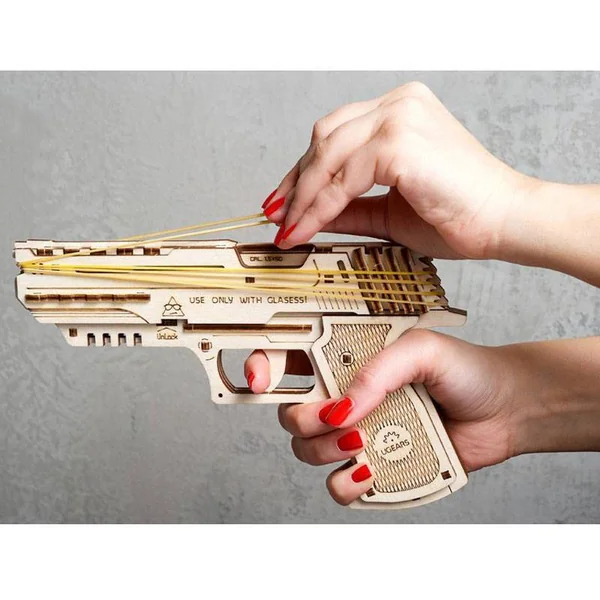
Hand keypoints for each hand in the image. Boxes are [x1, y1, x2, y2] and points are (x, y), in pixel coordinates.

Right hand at [245, 330, 516, 504]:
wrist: (504, 409)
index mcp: (347, 360)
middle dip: (302, 419)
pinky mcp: (374, 466)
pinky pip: (338, 485)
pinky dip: (345, 484)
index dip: (263, 368)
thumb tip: (343, 407)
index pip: (290, 361)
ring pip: (307, 451)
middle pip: (290, 413)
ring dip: (324, 451)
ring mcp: (358, 433)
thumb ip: (378, 371)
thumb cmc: (464, 369)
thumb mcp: (422, 349)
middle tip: (336, 418)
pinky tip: (369, 471)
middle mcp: (345, 396)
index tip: (260, 379)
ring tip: (363, 442)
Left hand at [262, 81, 533, 259]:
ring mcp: (399, 118)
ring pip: (327, 155)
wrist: (504, 222)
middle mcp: (398, 105)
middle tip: (276, 216)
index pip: (335, 135)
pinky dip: (321, 205)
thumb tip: (312, 216)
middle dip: (295, 182)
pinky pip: (343, 177)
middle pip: (324, 138)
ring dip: (303, 197)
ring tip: (289, 229)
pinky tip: (308, 227)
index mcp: (400, 112)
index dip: (305, 171)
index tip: (284, 202)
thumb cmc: (459, 215)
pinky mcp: (399, 141)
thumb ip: (350, 208)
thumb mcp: (390, 212)